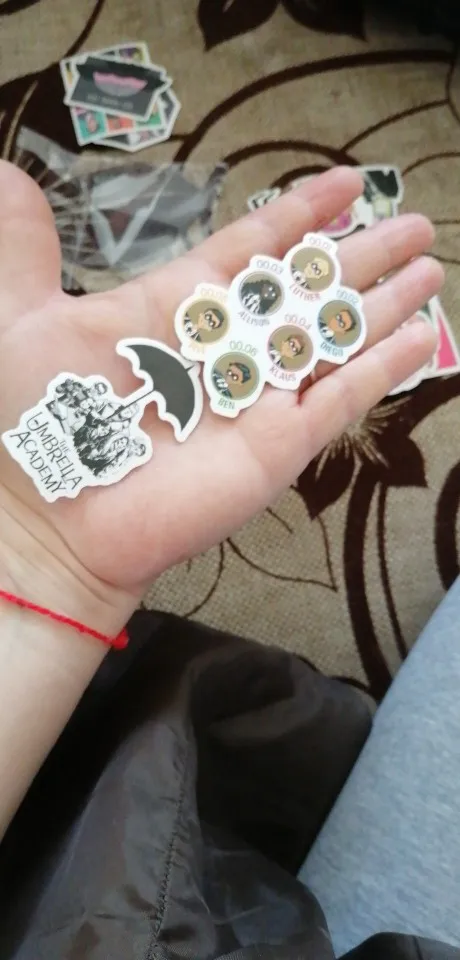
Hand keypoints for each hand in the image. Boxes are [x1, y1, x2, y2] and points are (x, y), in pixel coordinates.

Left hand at [0, 162, 442, 634]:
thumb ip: (25, 246)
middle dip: (360, 255)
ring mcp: (255, 398)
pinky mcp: (277, 445)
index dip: (298, 215)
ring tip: (431, 266)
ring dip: (382, 304)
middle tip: (415, 222)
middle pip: (307, 291)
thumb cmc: (27, 419)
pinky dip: (382, 367)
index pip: (249, 250)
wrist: (45, 521)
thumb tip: (13, 180)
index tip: (345, 183)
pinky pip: (341, 398)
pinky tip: (420, 338)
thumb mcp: (18, 315)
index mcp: (173, 307)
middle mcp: (223, 349)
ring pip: (332, 338)